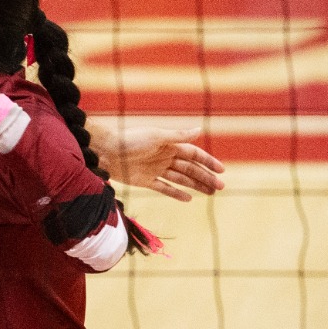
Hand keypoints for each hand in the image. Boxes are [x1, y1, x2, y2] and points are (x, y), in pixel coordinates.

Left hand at [99, 124, 225, 200]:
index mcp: (169, 145)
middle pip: (190, 169)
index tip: (222, 170)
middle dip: (205, 177)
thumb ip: (178, 136)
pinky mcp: (145, 181)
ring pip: (180, 179)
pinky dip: (176, 193)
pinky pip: (164, 188)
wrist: (106, 152)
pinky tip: (189, 198)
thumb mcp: (156, 137)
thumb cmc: (130, 140)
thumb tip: (199, 129)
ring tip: (210, 193)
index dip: (207, 162)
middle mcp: (164, 157)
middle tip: (221, 187)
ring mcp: (155, 169)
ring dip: (195, 185)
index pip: (194, 154)